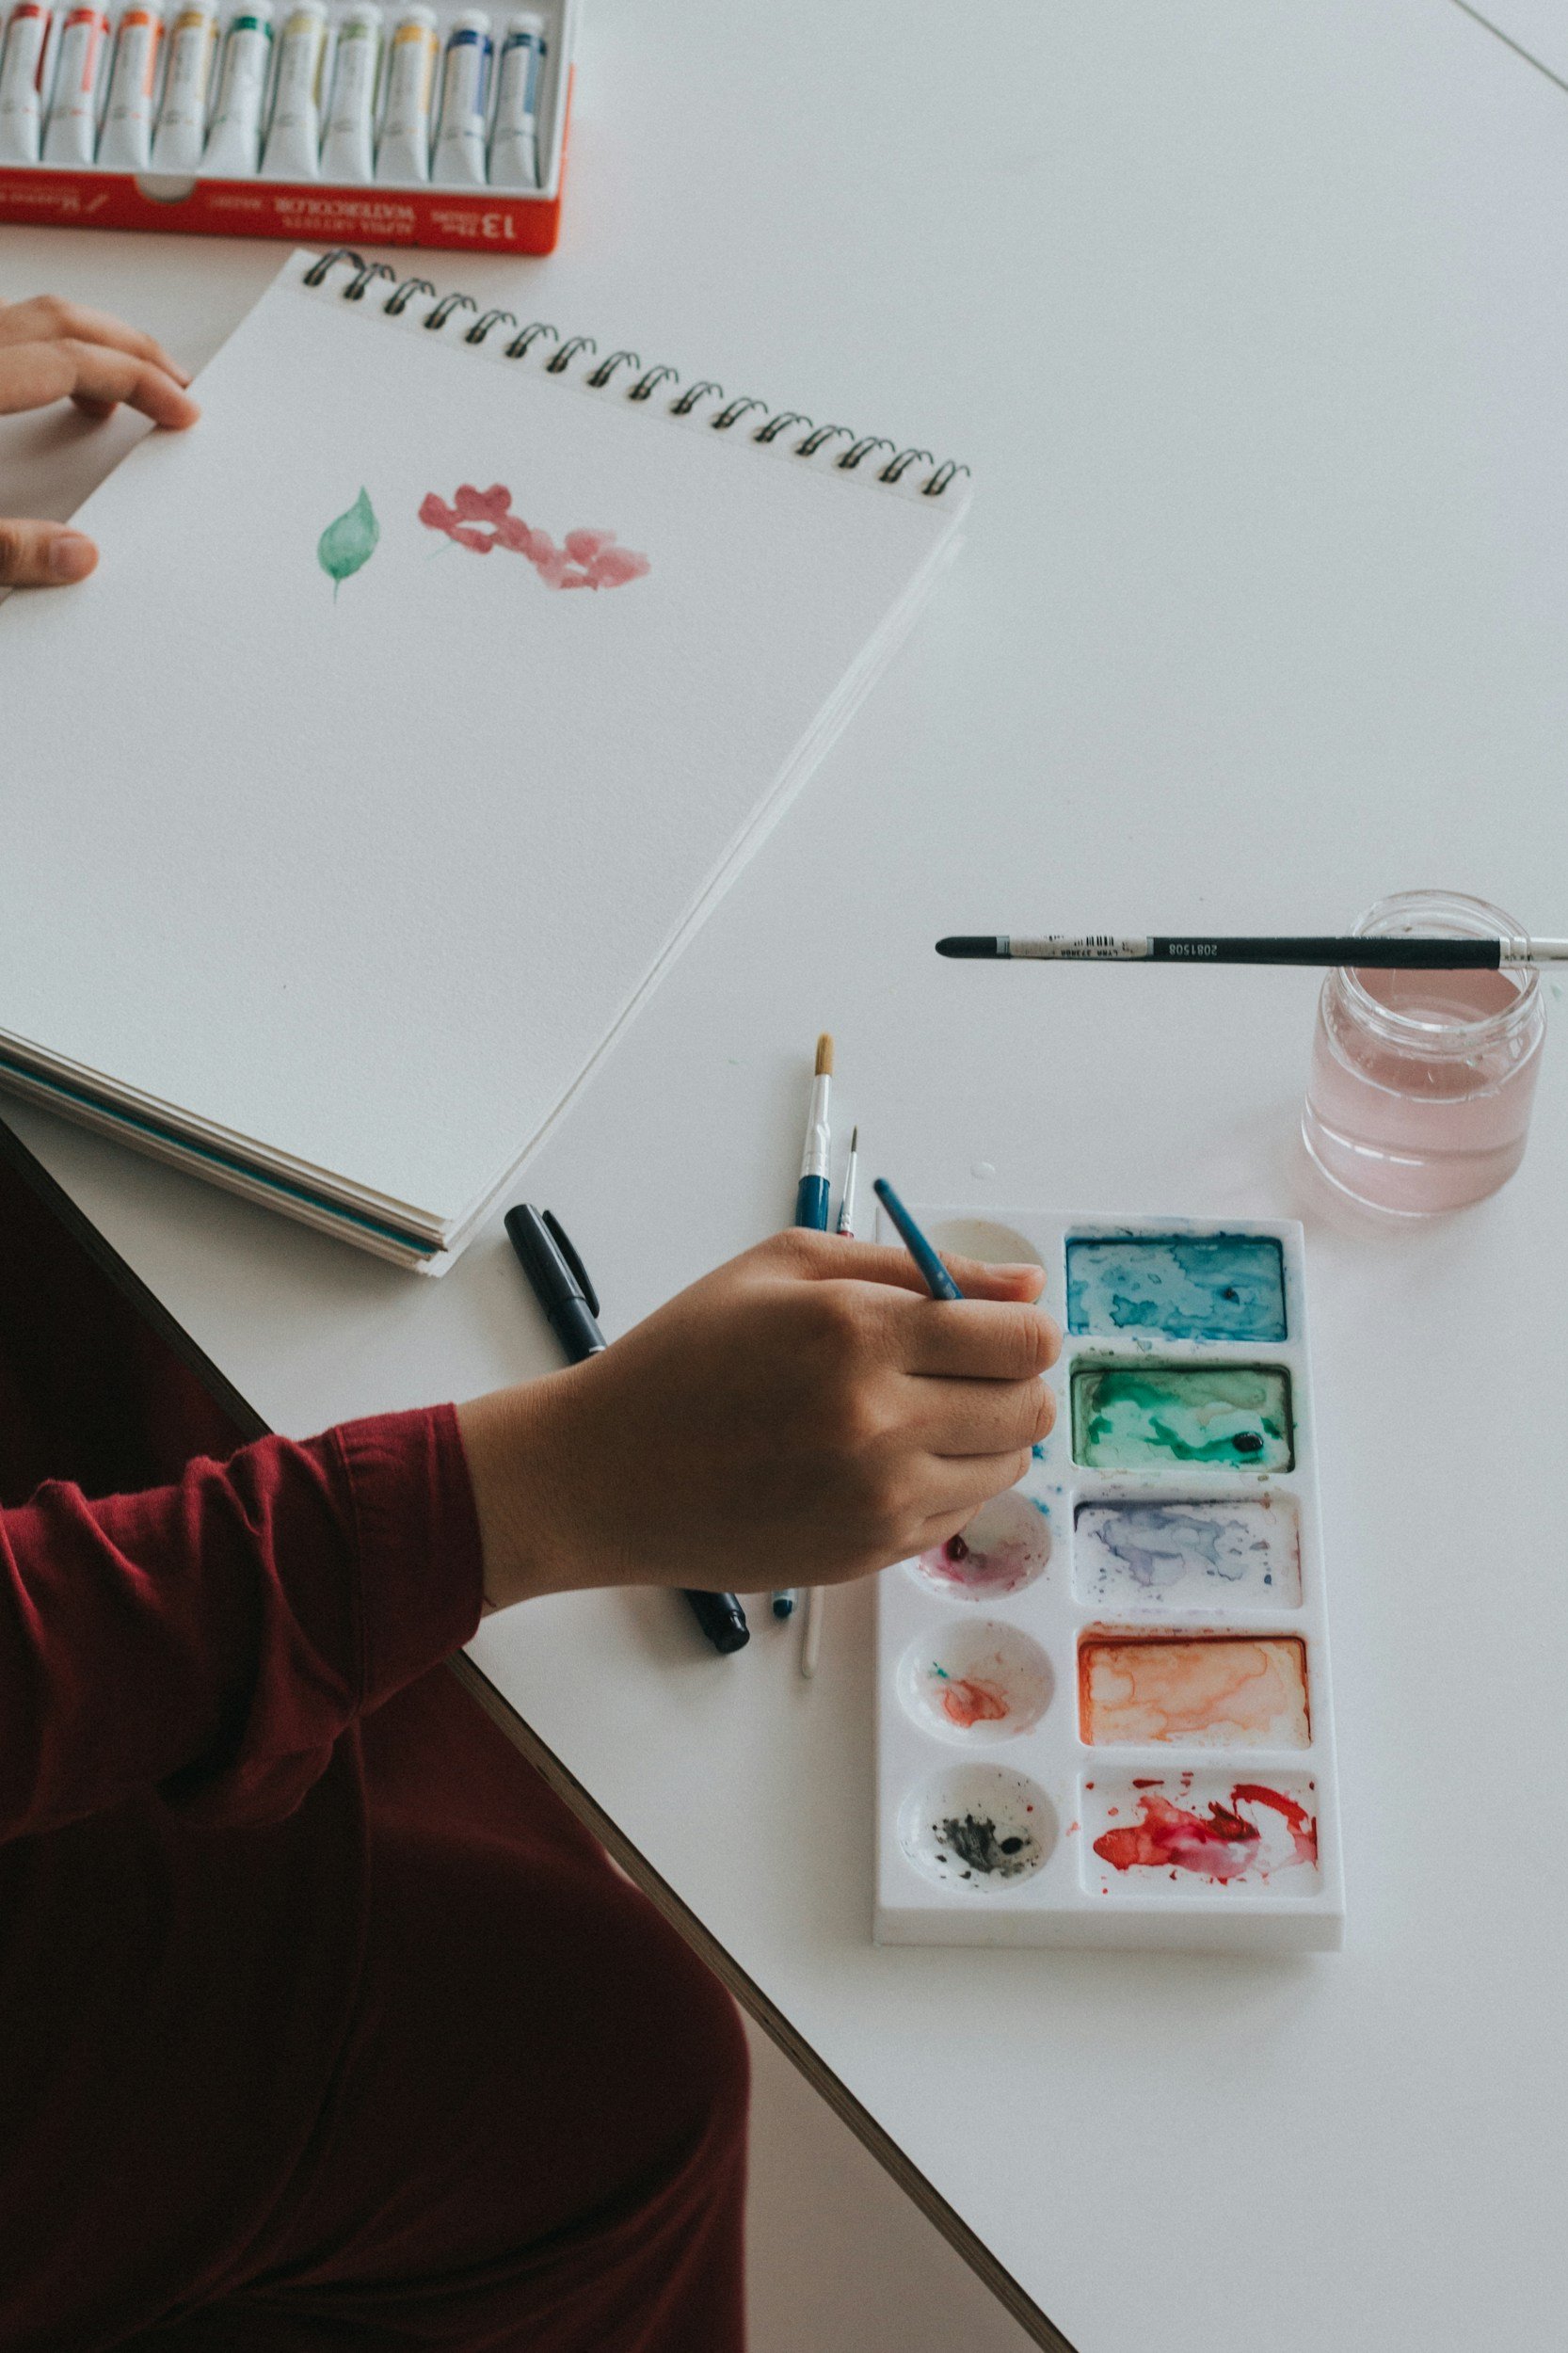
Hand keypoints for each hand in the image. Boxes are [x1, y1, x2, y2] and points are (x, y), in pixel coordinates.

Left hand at [0, 295, 199, 586]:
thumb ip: (9, 548)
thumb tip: (79, 558)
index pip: (73, 361)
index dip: (140, 382)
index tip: (183, 411)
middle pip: (62, 320)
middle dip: (131, 349)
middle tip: (178, 385)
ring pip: (34, 315)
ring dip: (90, 343)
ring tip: (129, 387)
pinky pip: (7, 330)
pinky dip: (48, 347)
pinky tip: (56, 385)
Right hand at [457, 1229, 1061, 1609]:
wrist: (607, 1474)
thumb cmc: (687, 1356)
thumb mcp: (787, 1267)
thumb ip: (917, 1267)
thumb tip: (1025, 1285)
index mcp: (861, 1334)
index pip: (1022, 1340)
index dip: (1023, 1326)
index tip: (996, 1323)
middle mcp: (880, 1424)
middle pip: (1030, 1408)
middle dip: (1012, 1378)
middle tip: (959, 1365)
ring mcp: (878, 1500)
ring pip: (1008, 1467)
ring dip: (984, 1433)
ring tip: (915, 1410)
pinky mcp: (869, 1554)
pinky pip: (959, 1513)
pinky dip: (943, 1481)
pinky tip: (880, 1456)